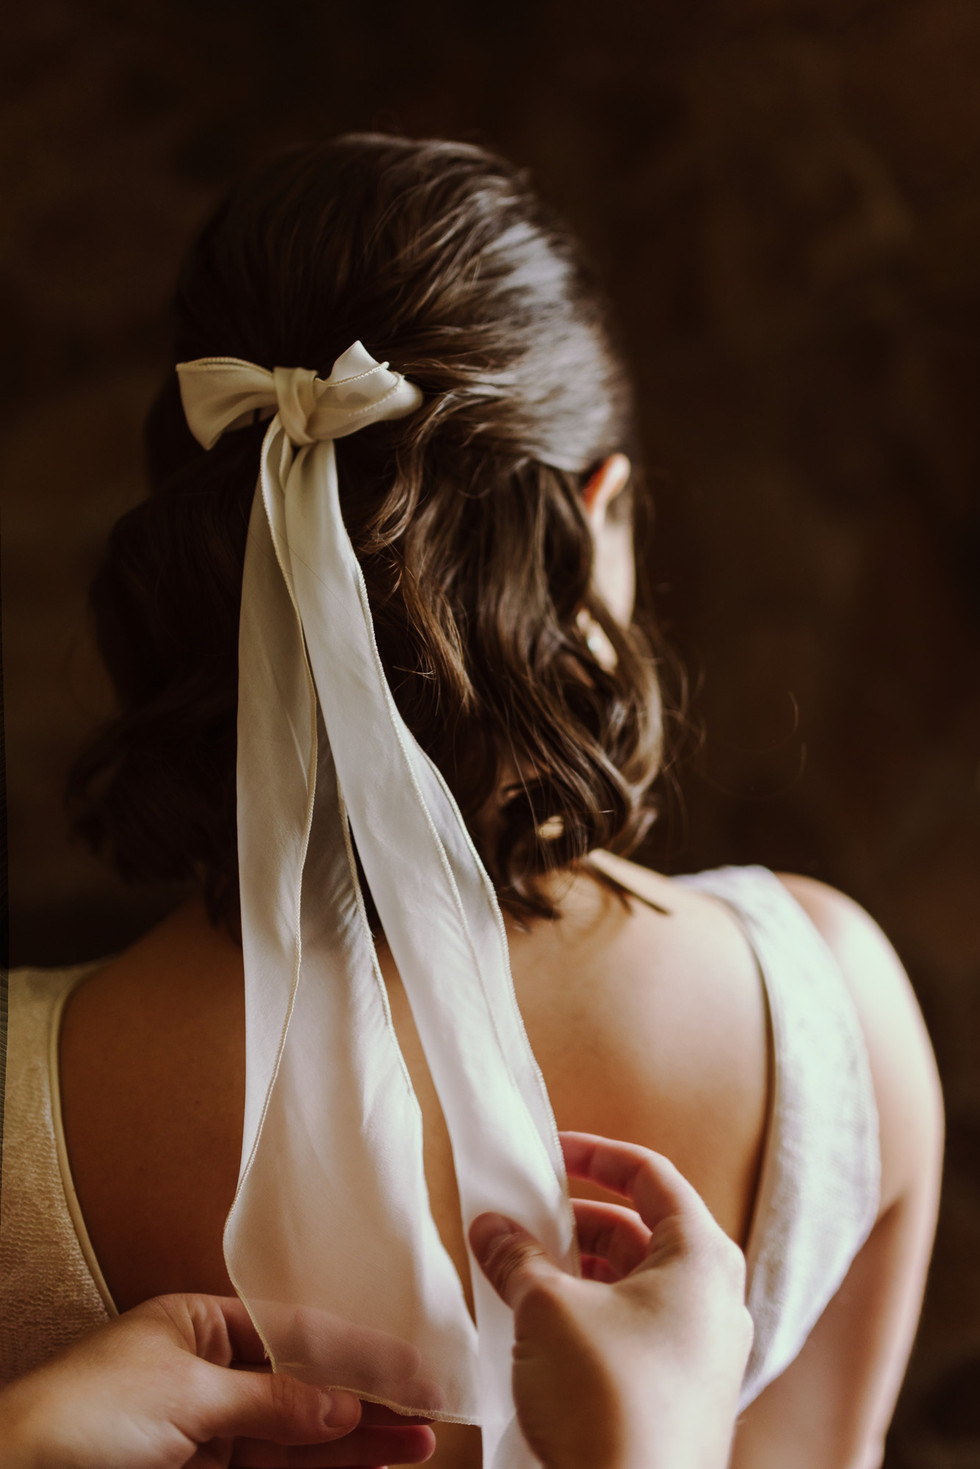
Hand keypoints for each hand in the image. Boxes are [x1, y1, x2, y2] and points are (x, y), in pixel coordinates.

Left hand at [0, 1293, 435, 1468]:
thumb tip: (339, 1407)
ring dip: (359, 1444)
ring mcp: (208, 1436)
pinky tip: (364, 1468)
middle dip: (367, 1402)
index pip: (293, 1333)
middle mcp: (208, 1379)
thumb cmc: (82, 1417)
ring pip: (299, 1439)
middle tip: (430, 1410)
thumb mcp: (183, 1394)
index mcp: (196, 1328)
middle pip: (304, 1389)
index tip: (408, 1363)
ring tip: (419, 1445)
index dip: (353, 1350)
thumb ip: (268, 1400)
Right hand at [470, 1132, 752, 1468]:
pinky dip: (589, 1317)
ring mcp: (703, 1354)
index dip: (597, 1154)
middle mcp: (716, 1300)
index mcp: (702, 1258)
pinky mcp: (682, 1398)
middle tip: (521, 1224)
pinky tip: (540, 1332)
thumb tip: (491, 1227)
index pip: (652, 1175)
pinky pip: (635, 1332)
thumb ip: (517, 1257)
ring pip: (635, 1286)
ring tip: (520, 1277)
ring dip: (577, 1273)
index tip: (550, 1154)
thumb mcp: (548, 1310)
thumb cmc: (610, 1399)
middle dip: (575, 1222)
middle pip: (641, 1232)